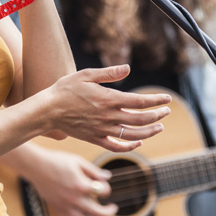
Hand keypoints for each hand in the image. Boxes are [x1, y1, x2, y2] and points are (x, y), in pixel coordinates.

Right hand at [20, 147, 116, 215]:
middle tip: (113, 209)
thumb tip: (108, 177)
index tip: (104, 185)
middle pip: (97, 214)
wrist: (36, 167)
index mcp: (81, 186)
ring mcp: (65, 207)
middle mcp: (74, 199)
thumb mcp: (78, 162)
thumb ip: (94, 171)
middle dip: (108, 213)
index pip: (103, 192)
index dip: (107, 189)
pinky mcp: (58, 210)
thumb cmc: (57, 161)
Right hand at [47, 65, 171, 151]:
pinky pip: (116, 146)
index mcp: (109, 99)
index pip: (139, 102)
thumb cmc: (66, 89)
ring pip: (132, 135)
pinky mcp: (95, 139)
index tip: (167, 99)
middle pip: (140, 119)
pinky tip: (138, 142)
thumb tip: (128, 68)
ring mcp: (102, 130)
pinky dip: (130, 146)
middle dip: (157, 116)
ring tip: (159, 127)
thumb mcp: (87, 75)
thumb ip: (109, 73)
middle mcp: (108, 116)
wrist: (48, 110)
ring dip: (149, 132)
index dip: (156, 101)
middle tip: (166, 112)